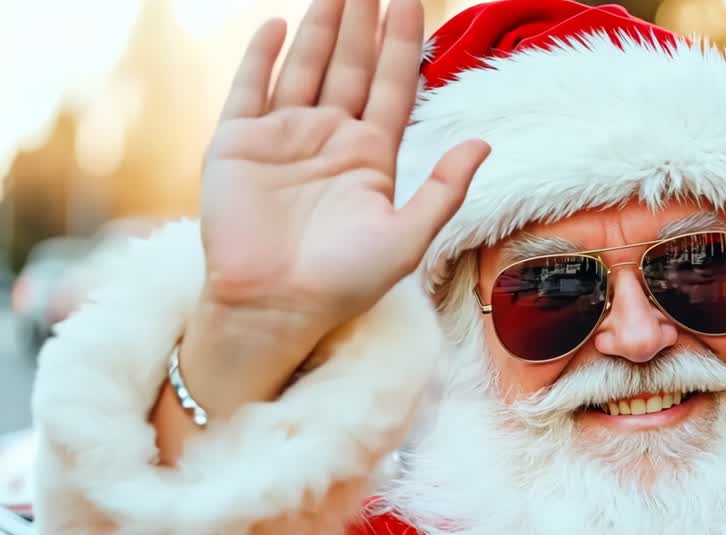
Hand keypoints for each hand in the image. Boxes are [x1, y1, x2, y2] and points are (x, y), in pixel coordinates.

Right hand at [196, 0, 487, 357]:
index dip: (401, 45)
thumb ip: (444, 188)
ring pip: (305, 67)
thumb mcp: (408, 238)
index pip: (390, 87)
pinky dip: (262, 57)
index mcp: (370, 158)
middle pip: (350, 66)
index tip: (411, 2)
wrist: (275, 308)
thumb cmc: (345, 283)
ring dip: (320, 27)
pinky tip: (280, 25)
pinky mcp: (237, 145)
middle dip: (361, 23)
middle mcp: (329, 140)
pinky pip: (250, 89)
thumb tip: (484, 143)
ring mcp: (283, 138)